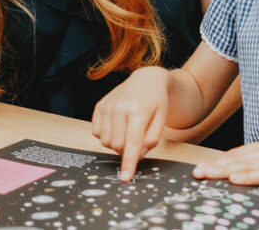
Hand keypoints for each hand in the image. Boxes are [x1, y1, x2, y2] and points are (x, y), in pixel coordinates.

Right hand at [91, 66, 169, 181]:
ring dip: (116, 143)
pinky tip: (117, 125)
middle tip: (136, 141)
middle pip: (117, 145)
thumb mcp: (161, 121)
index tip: (126, 178)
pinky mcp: (99, 106)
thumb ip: (151, 140)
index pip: (132, 143)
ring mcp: (107, 106)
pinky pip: (96, 133)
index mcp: (139, 111)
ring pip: (105, 142)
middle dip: (126, 150)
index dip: (129, 163)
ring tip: (128, 130)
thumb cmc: (156, 102)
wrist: (146, 80)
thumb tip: (136, 156)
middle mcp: (120, 107)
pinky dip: (106, 135)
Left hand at [193, 141, 258, 189]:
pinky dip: (246, 176)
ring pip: (242, 165)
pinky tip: (233, 179)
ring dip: (222, 170)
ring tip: (205, 175)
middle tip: (195, 173)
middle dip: (213, 166)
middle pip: (234, 159)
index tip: (202, 167)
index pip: (236, 154)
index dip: (217, 161)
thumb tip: (247, 171)